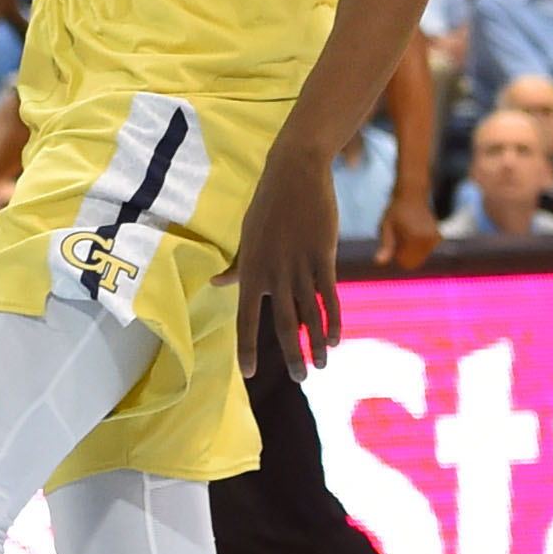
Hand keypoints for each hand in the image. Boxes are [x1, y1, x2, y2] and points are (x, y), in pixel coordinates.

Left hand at [228, 143, 342, 376]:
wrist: (294, 173)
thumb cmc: (268, 206)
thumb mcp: (248, 236)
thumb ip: (237, 266)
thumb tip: (216, 284)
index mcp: (251, 269)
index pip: (245, 317)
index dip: (247, 347)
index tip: (248, 373)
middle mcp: (273, 272)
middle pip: (283, 324)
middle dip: (292, 355)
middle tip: (301, 379)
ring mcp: (299, 265)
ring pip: (309, 315)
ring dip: (317, 344)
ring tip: (321, 365)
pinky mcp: (322, 256)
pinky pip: (329, 296)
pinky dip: (334, 320)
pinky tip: (336, 339)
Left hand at [375, 183, 440, 272]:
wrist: (412, 194)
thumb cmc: (395, 210)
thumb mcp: (386, 227)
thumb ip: (385, 246)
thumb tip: (378, 263)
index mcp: (415, 239)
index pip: (404, 263)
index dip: (395, 253)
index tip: (393, 237)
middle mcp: (428, 240)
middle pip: (413, 262)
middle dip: (404, 253)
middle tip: (400, 234)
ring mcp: (435, 239)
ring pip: (420, 258)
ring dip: (411, 250)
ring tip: (407, 231)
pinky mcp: (438, 237)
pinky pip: (424, 252)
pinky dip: (418, 246)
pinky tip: (414, 231)